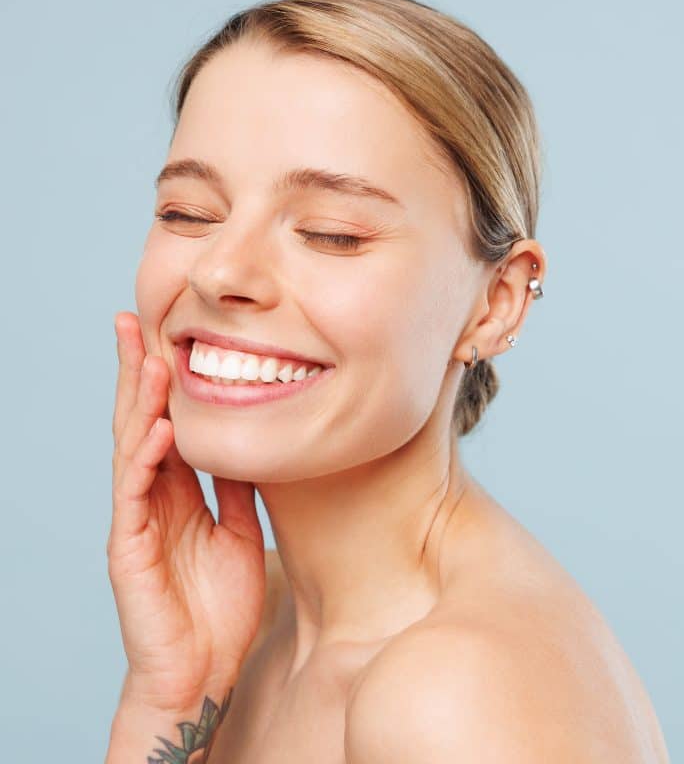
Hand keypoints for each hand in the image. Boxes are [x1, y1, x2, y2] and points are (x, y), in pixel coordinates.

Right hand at [107, 311, 266, 711]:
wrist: (202, 671)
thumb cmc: (218, 605)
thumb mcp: (237, 532)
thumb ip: (235, 489)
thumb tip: (247, 446)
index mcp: (177, 491)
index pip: (166, 422)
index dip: (163, 380)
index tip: (166, 334)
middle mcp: (152, 497)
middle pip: (140, 422)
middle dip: (136, 372)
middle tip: (133, 320)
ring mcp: (137, 521)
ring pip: (133, 448)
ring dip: (139, 403)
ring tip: (148, 357)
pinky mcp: (129, 550)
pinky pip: (136, 496)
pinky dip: (146, 459)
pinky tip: (158, 429)